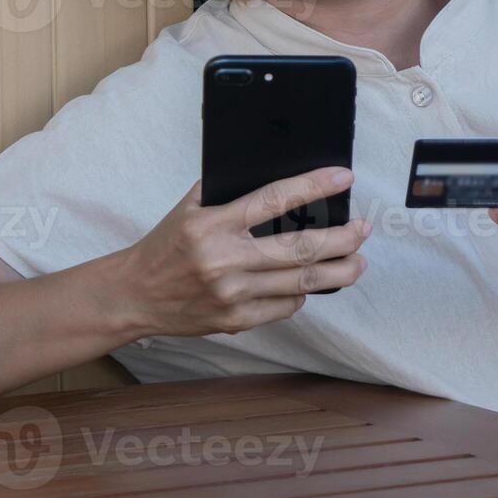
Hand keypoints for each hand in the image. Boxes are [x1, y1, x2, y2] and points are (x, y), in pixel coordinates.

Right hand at [119, 166, 371, 338]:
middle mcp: (225, 260)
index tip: (344, 178)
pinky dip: (303, 293)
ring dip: (338, 272)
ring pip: (301, 284)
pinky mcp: (235, 321)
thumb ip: (227, 192)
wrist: (134, 295)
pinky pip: (285, 307)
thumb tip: (278, 176)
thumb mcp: (190, 207)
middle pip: (301, 249)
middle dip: (342, 239)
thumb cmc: (165, 246)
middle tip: (362, 229)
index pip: (275, 199)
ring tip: (358, 261)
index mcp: (213, 224)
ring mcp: (232, 295)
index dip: (314, 186)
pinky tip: (313, 283)